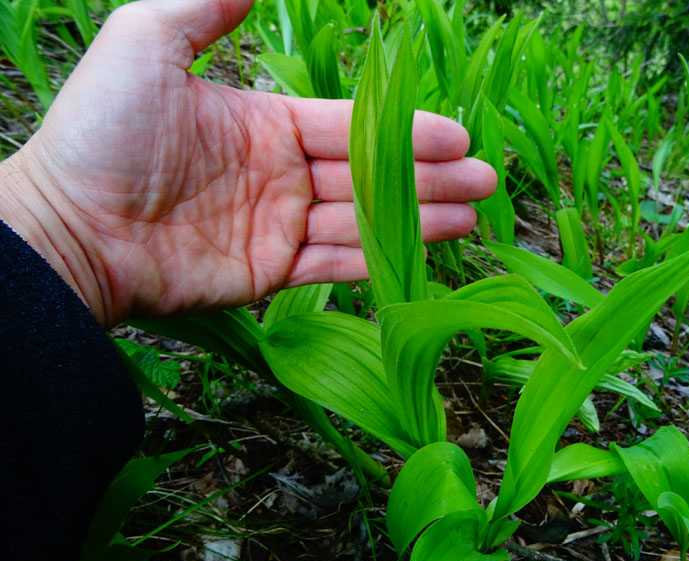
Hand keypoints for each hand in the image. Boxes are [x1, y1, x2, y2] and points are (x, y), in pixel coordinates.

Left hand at [0, 0, 495, 327]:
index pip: (349, 126)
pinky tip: (425, 249)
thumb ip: (207, 5)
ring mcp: (276, 227)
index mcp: (264, 122)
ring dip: (419, 217)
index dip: (404, 132)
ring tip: (474, 213)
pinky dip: (379, 257)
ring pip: (362, 221)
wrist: (70, 226)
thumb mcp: (150, 41)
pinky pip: (333, 264)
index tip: (457, 137)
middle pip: (368, 175)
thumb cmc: (104, 132)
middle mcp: (279, 174)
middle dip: (429, 177)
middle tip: (486, 179)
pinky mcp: (269, 274)